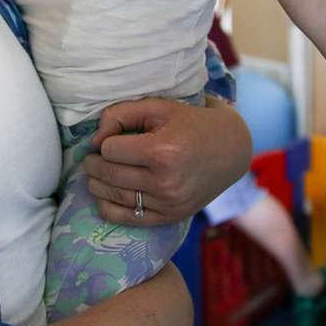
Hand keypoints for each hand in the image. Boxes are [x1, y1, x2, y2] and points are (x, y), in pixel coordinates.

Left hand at [82, 96, 250, 226]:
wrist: (232, 150)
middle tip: (92, 157)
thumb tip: (95, 140)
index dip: (105, 141)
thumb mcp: (159, 107)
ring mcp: (168, 203)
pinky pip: (127, 219)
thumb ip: (121, 114)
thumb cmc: (193, 123)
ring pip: (113, 197)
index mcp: (162, 151)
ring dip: (96, 184)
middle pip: (108, 174)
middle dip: (94, 164)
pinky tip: (104, 195)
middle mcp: (165, 181)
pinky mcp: (171, 217)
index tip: (111, 138)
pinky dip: (108, 208)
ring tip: (96, 173)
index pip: (110, 150)